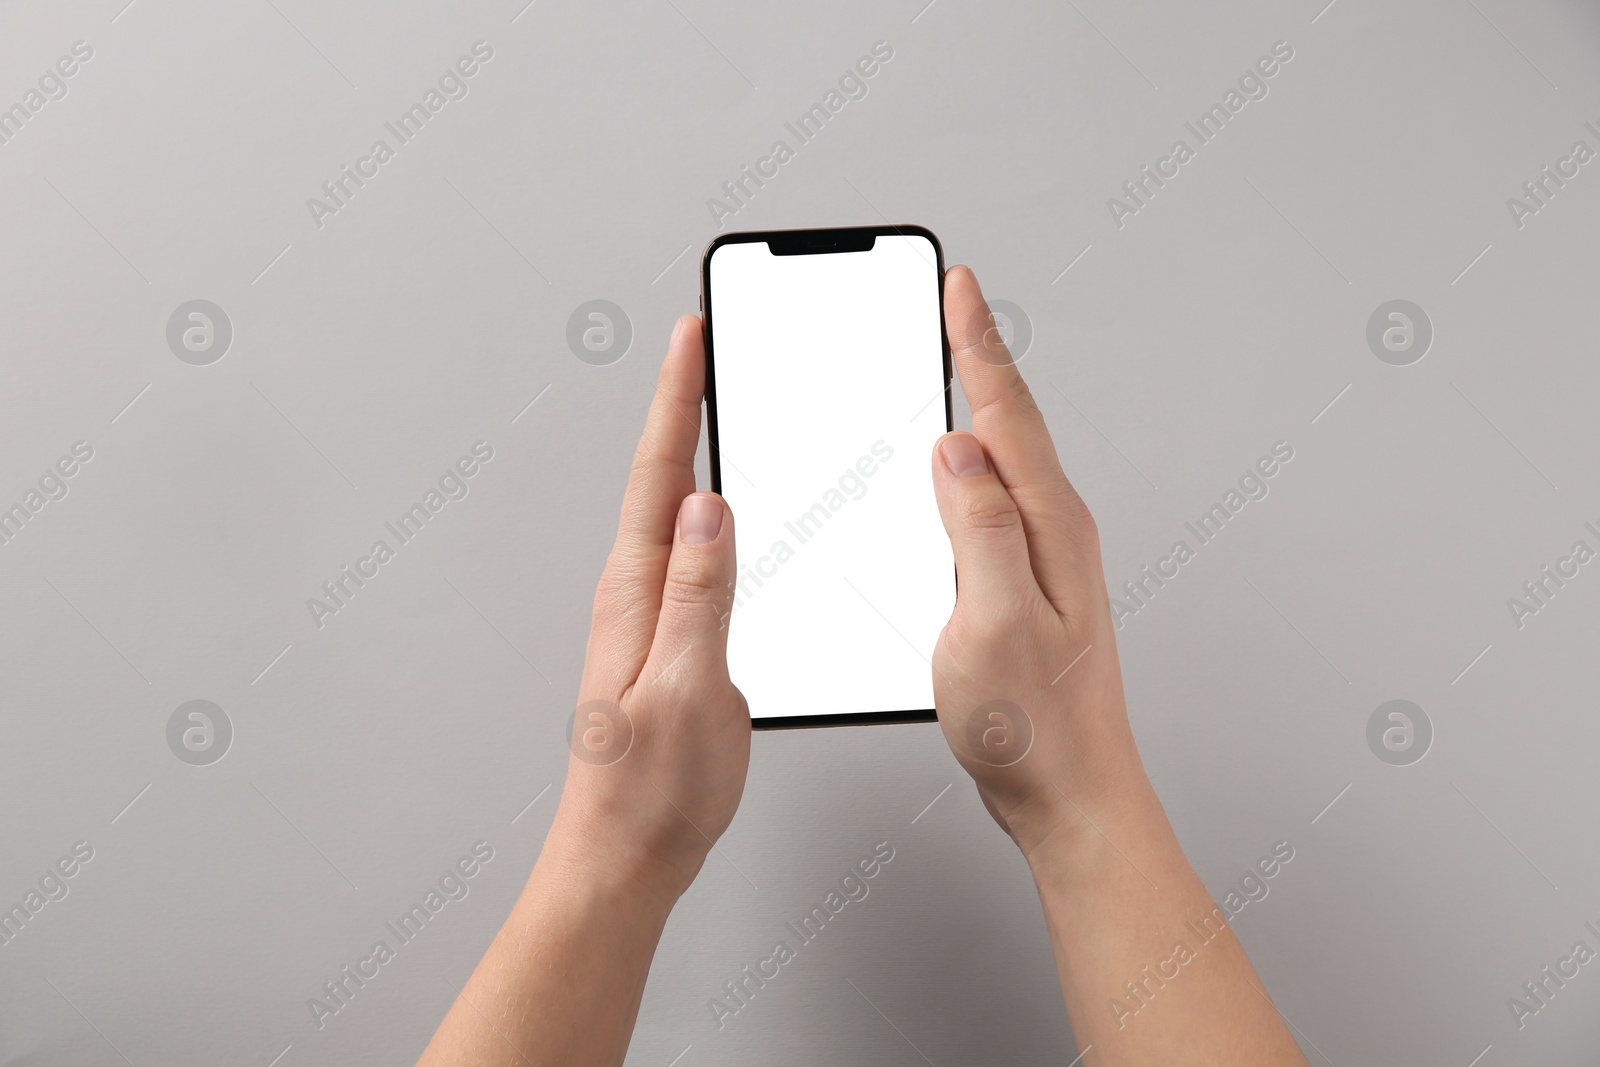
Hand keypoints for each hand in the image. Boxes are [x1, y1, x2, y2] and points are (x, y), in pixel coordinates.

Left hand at [550, 314, 749, 905]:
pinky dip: (713, 514)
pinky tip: (731, 512)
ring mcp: (651, 617)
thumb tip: (710, 507)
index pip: (662, 474)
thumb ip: (701, 595)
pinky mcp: (670, 641)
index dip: (679, 398)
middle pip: (664, 478)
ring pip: (677, 514)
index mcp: (638, 593)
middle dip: (685, 403)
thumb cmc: (650, 791)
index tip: (692, 336)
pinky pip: (692, 557)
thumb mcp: (688, 688)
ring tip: (719, 402)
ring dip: (696, 450)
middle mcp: (636, 594)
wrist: (625, 855)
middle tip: (707, 345)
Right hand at [930, 266, 1145, 859]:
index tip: (958, 288)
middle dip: (977, 356)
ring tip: (949, 363)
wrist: (1072, 795)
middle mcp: (1055, 532)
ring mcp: (1045, 559)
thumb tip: (956, 450)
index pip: (1006, 413)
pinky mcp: (1026, 587)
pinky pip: (995, 504)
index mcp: (1049, 527)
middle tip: (951, 305)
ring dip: (976, 406)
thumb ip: (977, 530)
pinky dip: (968, 468)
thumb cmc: (1034, 728)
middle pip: (1010, 423)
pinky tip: (950, 473)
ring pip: (1004, 462)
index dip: (977, 344)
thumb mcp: (991, 623)